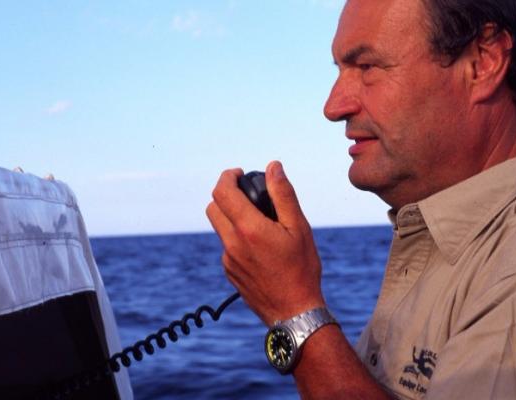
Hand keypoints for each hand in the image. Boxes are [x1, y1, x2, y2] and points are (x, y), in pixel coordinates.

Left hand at [206, 161, 325, 325]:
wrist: (294, 312)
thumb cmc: (302, 269)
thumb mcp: (299, 228)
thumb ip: (283, 194)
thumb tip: (273, 167)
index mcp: (249, 229)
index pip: (223, 191)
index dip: (228, 176)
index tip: (240, 173)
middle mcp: (232, 244)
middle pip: (213, 207)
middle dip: (226, 195)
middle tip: (246, 193)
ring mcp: (228, 260)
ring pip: (220, 228)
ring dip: (232, 217)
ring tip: (258, 221)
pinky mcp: (229, 272)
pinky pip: (227, 247)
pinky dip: (237, 238)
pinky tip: (260, 246)